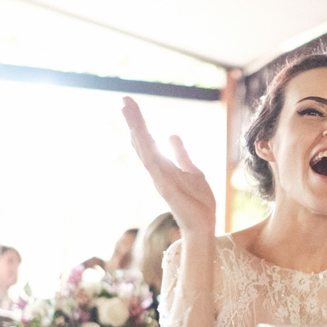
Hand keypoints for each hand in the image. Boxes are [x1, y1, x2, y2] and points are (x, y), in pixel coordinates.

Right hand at [122, 96, 215, 237]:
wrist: (202, 226)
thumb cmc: (198, 202)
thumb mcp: (192, 170)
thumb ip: (181, 154)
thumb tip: (172, 134)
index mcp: (163, 166)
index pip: (148, 142)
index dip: (139, 124)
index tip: (129, 105)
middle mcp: (157, 171)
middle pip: (142, 142)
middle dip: (134, 121)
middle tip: (124, 100)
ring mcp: (158, 177)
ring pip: (144, 148)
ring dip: (136, 128)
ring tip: (127, 108)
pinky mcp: (164, 185)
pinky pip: (153, 163)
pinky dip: (145, 148)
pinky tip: (137, 133)